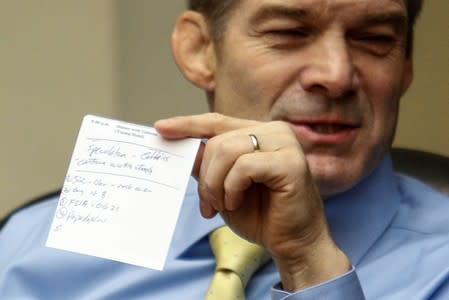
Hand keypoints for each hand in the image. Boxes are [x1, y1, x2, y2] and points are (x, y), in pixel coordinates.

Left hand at [155, 113, 350, 290]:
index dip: (188, 124)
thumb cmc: (261, 216)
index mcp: (260, 133)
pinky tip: (238, 202)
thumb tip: (183, 148)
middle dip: (205, 175)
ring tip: (223, 205)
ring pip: (227, 149)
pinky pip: (244, 166)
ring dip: (216, 183)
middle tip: (209, 204)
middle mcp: (274, 131)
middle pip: (217, 139)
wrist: (292, 244)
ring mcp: (285, 143)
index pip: (217, 121)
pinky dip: (232, 188)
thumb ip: (207, 166)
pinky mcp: (291, 161)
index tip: (160, 128)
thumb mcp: (223, 188)